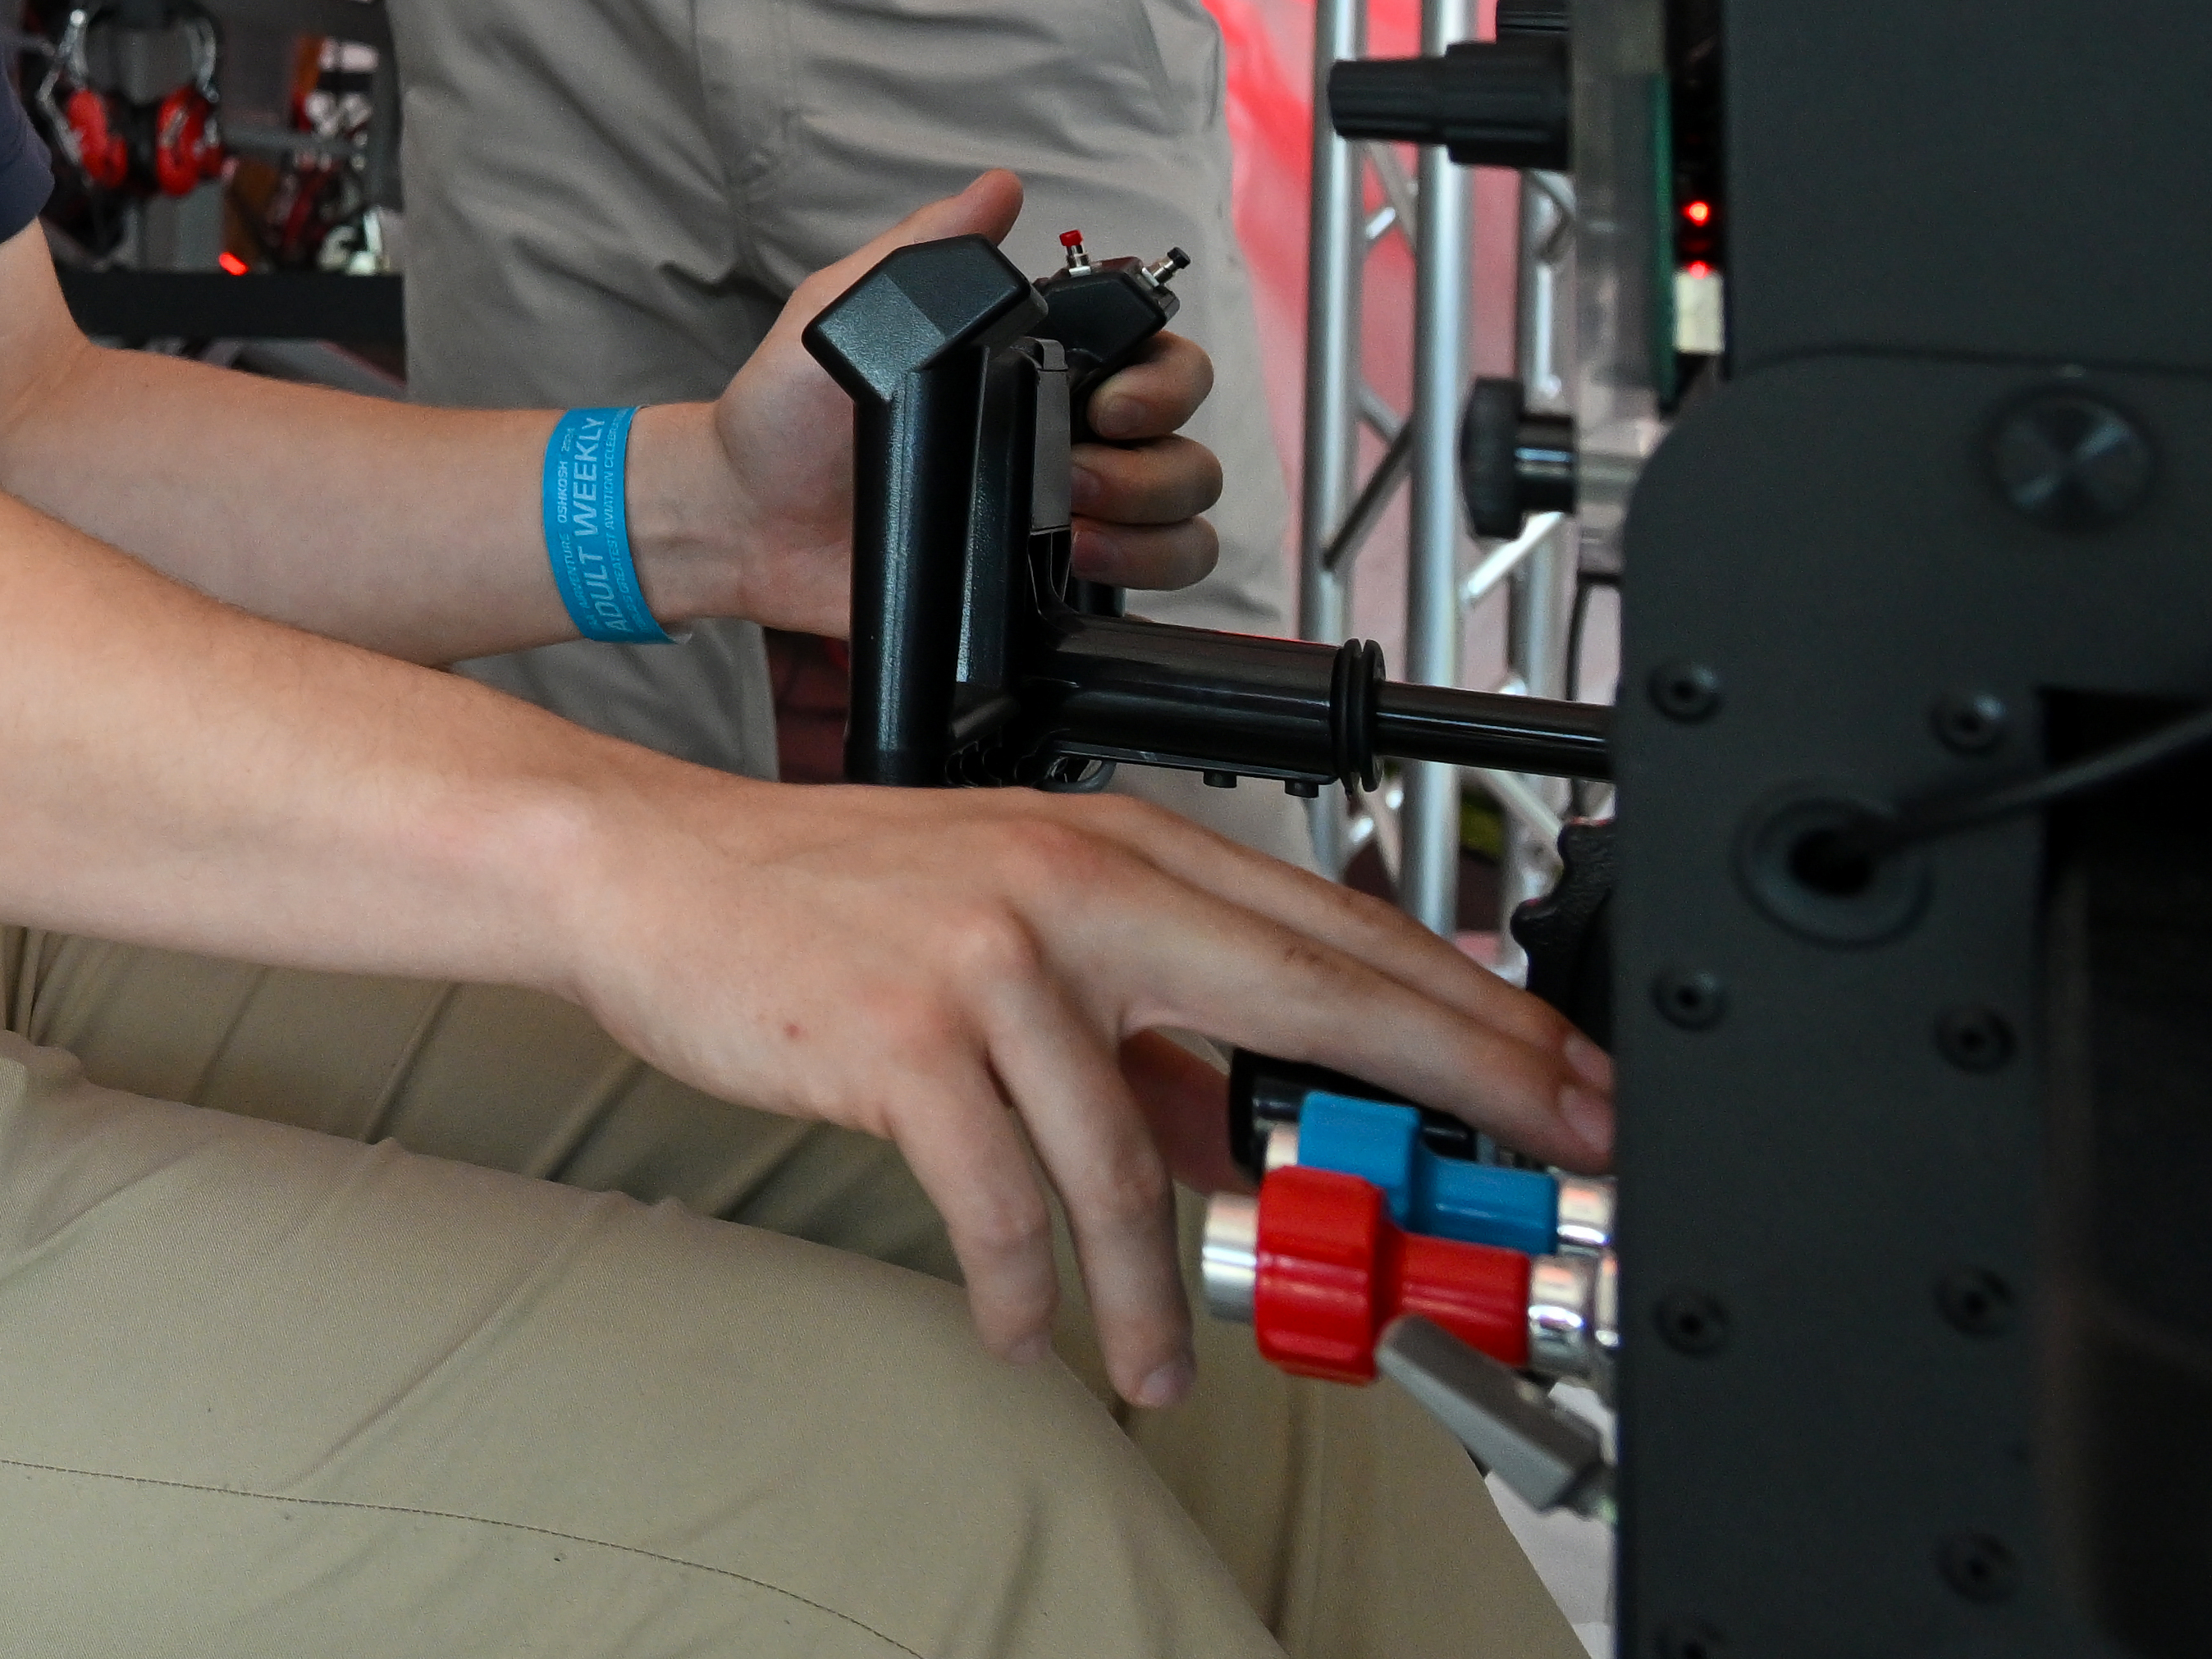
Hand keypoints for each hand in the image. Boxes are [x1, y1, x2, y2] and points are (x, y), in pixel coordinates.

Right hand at [559, 768, 1616, 1404]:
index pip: (1340, 931)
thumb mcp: (1010, 929)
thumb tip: (1251, 1132)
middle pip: (1313, 992)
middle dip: (1452, 1089)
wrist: (645, 869)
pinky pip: (1004, 1198)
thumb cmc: (820, 899)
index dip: (1472, 1015)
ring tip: (1164, 1364)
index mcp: (1115, 847)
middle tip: (1532, 1177)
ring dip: (1162, 1288)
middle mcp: (1073, 885)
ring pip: (1136, 1154)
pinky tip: (1023, 1322)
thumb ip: (1142, 1022)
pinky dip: (1022, 1282)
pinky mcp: (905, 1036)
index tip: (1566, 1084)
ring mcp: (991, 957)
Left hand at [680, 173, 1228, 628]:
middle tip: (1080, 468)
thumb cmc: (785, 413)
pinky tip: (1071, 563)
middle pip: (1185, 442)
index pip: (1154, 357)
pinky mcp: (1044, 581)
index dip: (1165, 379)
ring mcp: (1063, 512)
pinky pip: (1149, 583)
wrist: (743, 519)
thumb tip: (998, 188)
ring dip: (1153, 520)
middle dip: (1158, 461)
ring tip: (1073, 525)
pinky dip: (1141, 572)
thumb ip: (922, 251)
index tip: (1110, 402)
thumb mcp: (842, 312)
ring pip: (1185, 514)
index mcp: (1031, 365)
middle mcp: (1062, 435)